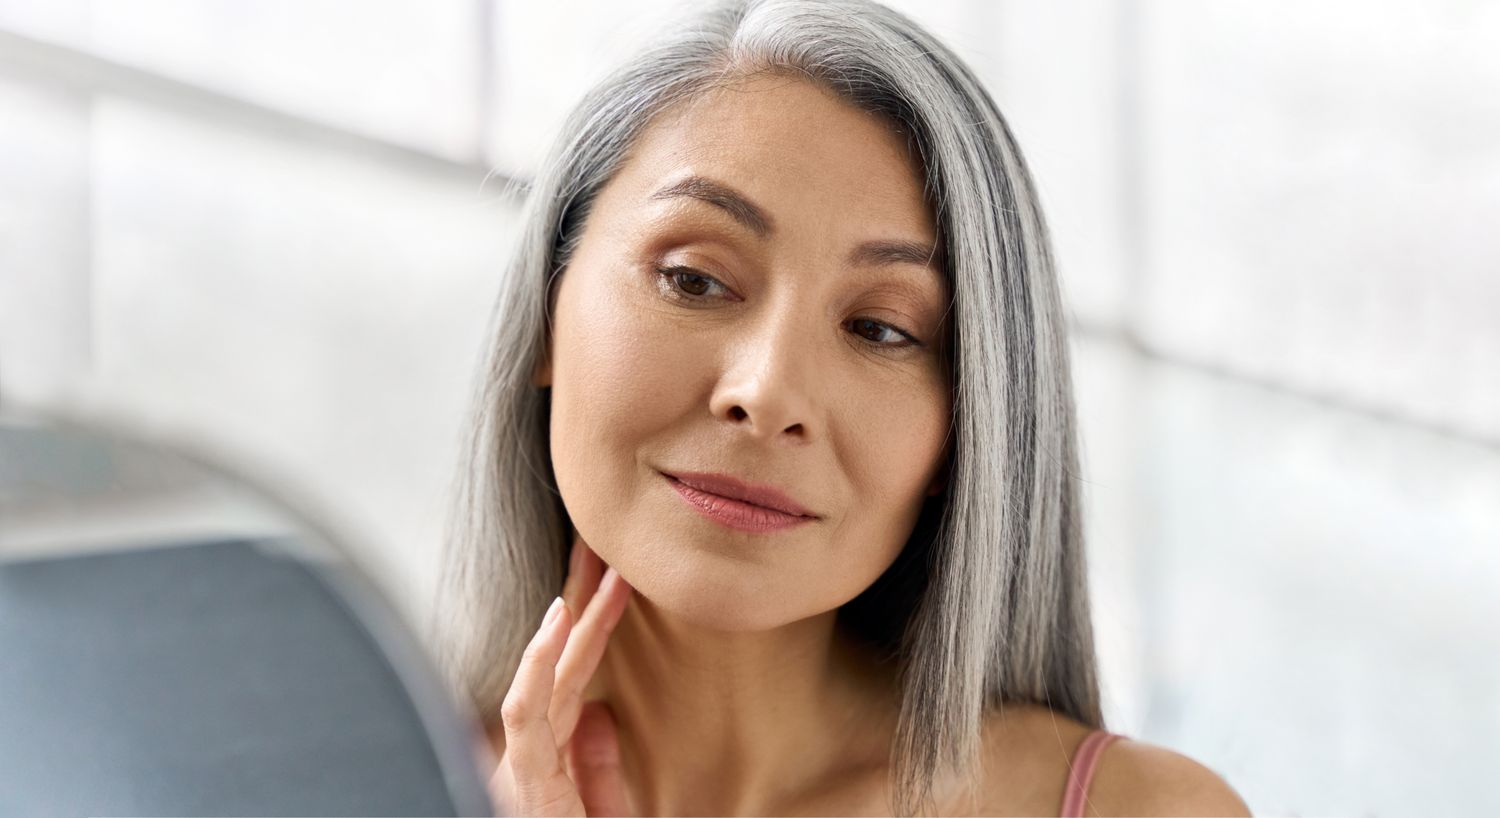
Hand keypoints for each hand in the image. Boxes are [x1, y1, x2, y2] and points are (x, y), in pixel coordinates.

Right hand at [489, 533, 634, 815]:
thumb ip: (600, 773)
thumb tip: (601, 715)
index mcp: (551, 764)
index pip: (573, 681)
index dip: (593, 627)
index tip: (617, 579)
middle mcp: (531, 760)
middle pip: (558, 668)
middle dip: (579, 604)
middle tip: (601, 548)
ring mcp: (524, 769)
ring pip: (540, 677)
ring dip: (569, 618)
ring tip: (594, 568)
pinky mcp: (524, 783)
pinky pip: (526, 713)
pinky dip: (540, 663)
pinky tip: (559, 622)